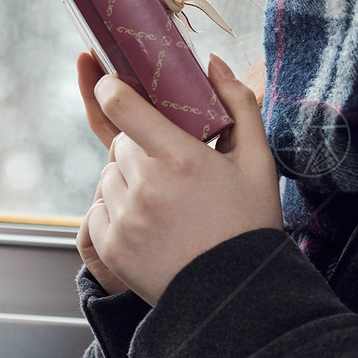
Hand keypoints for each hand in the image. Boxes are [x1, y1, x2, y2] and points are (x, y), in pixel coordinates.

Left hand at [80, 54, 282, 304]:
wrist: (235, 294)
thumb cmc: (249, 224)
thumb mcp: (259, 161)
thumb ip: (239, 105)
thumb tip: (212, 63)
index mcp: (181, 158)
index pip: (121, 104)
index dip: (110, 87)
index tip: (113, 84)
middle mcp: (147, 185)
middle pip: (121, 143)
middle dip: (140, 146)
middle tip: (172, 168)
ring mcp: (125, 217)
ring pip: (109, 176)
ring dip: (129, 179)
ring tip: (166, 202)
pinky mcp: (111, 245)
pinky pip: (99, 210)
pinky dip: (117, 211)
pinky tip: (151, 225)